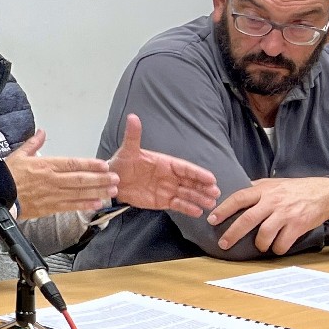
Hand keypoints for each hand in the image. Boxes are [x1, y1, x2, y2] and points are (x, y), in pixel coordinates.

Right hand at [4, 130, 117, 219]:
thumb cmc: (5, 176)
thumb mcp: (18, 155)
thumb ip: (33, 144)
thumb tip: (42, 132)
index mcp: (46, 165)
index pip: (73, 163)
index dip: (90, 164)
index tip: (104, 164)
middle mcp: (52, 180)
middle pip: (81, 179)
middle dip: (100, 179)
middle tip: (116, 178)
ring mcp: (52, 195)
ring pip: (79, 193)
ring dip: (97, 192)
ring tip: (112, 191)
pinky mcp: (50, 208)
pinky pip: (71, 206)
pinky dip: (85, 205)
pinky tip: (97, 204)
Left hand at [106, 114, 220, 215]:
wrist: (113, 182)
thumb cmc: (122, 163)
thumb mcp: (128, 150)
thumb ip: (133, 136)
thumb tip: (133, 117)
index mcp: (165, 163)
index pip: (185, 168)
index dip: (198, 173)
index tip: (211, 178)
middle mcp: (170, 176)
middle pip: (191, 181)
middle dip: (203, 187)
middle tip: (216, 193)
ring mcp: (167, 189)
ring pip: (187, 194)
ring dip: (199, 198)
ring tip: (211, 204)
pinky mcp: (162, 201)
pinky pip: (177, 205)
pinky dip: (187, 208)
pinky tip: (197, 212)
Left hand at [205, 177, 328, 253]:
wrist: (323, 193)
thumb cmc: (292, 189)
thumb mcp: (271, 183)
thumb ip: (253, 188)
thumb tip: (230, 192)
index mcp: (263, 190)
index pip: (239, 198)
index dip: (223, 209)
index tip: (211, 220)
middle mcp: (273, 201)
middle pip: (248, 219)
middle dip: (233, 233)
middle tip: (223, 244)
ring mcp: (286, 214)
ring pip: (265, 234)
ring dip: (259, 244)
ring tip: (259, 246)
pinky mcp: (298, 225)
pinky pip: (283, 243)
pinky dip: (277, 249)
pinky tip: (276, 248)